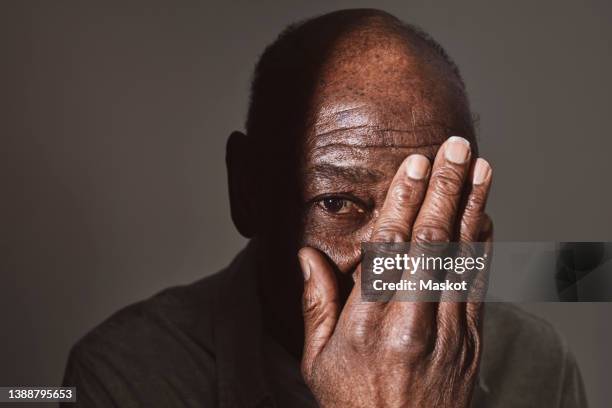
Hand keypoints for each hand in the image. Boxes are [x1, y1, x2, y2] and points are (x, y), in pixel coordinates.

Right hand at [298, 136, 492, 406]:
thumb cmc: (353, 403)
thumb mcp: (318, 359)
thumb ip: (315, 303)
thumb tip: (307, 255)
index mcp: (367, 322)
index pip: (389, 247)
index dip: (404, 201)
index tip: (415, 164)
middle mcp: (410, 321)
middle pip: (431, 242)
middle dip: (445, 188)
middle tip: (457, 147)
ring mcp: (447, 332)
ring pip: (462, 258)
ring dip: (473, 208)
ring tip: (483, 168)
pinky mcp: (470, 343)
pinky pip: (479, 285)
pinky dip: (484, 247)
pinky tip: (487, 216)